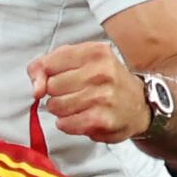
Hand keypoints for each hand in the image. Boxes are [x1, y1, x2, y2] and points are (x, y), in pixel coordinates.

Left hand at [32, 36, 146, 143]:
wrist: (140, 104)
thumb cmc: (103, 80)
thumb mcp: (79, 61)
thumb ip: (46, 65)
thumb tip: (36, 88)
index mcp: (94, 52)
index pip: (47, 64)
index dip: (45, 75)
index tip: (55, 78)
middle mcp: (101, 72)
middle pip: (51, 87)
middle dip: (56, 93)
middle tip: (74, 93)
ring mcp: (103, 96)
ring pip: (55, 106)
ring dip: (61, 110)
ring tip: (79, 105)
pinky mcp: (102, 119)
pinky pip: (65, 123)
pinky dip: (68, 124)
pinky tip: (82, 117)